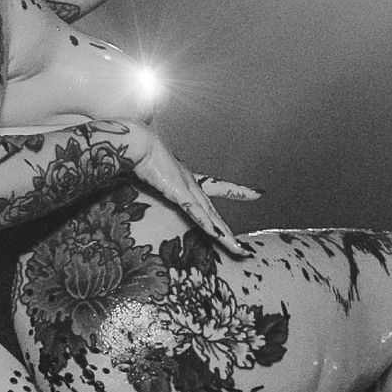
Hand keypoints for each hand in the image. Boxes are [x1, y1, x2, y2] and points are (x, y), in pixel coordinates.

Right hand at [131, 128, 253, 251]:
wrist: (135, 141)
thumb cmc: (138, 147)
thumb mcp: (147, 164)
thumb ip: (150, 162)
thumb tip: (149, 143)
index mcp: (185, 175)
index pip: (217, 186)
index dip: (236, 191)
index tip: (256, 193)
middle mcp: (190, 181)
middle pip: (213, 211)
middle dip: (227, 231)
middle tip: (242, 247)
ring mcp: (186, 186)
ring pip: (210, 216)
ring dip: (223, 235)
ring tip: (237, 250)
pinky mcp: (179, 191)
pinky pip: (196, 212)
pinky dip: (208, 225)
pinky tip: (218, 236)